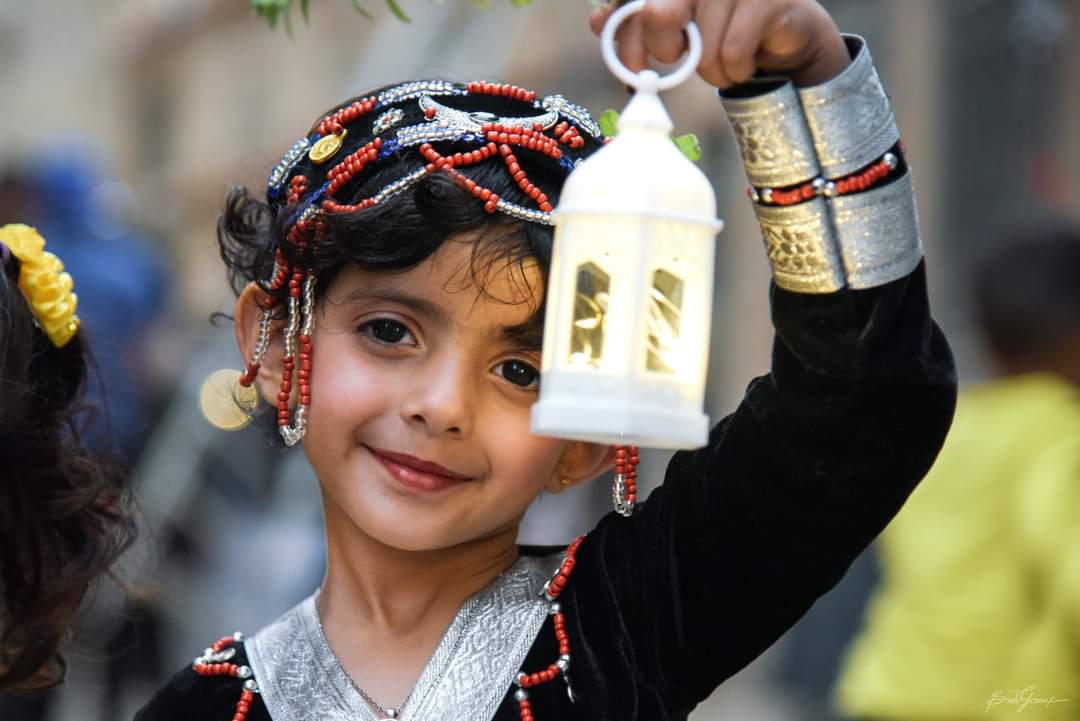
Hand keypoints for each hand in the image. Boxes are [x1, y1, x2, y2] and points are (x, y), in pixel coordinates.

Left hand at [588, 0, 849, 88]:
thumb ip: (637, 25)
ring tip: (726, 63)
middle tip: (683, 58)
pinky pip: (732, 53)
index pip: (635, 6)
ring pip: (703, 47)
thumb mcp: (677, 30)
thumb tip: (599, 23)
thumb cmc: (726, 31)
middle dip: (666, 50)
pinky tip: (745, 62)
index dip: (627, 38)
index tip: (632, 65)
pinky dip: (735, 71)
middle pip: (658, 15)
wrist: (786, 37)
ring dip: (712, 72)